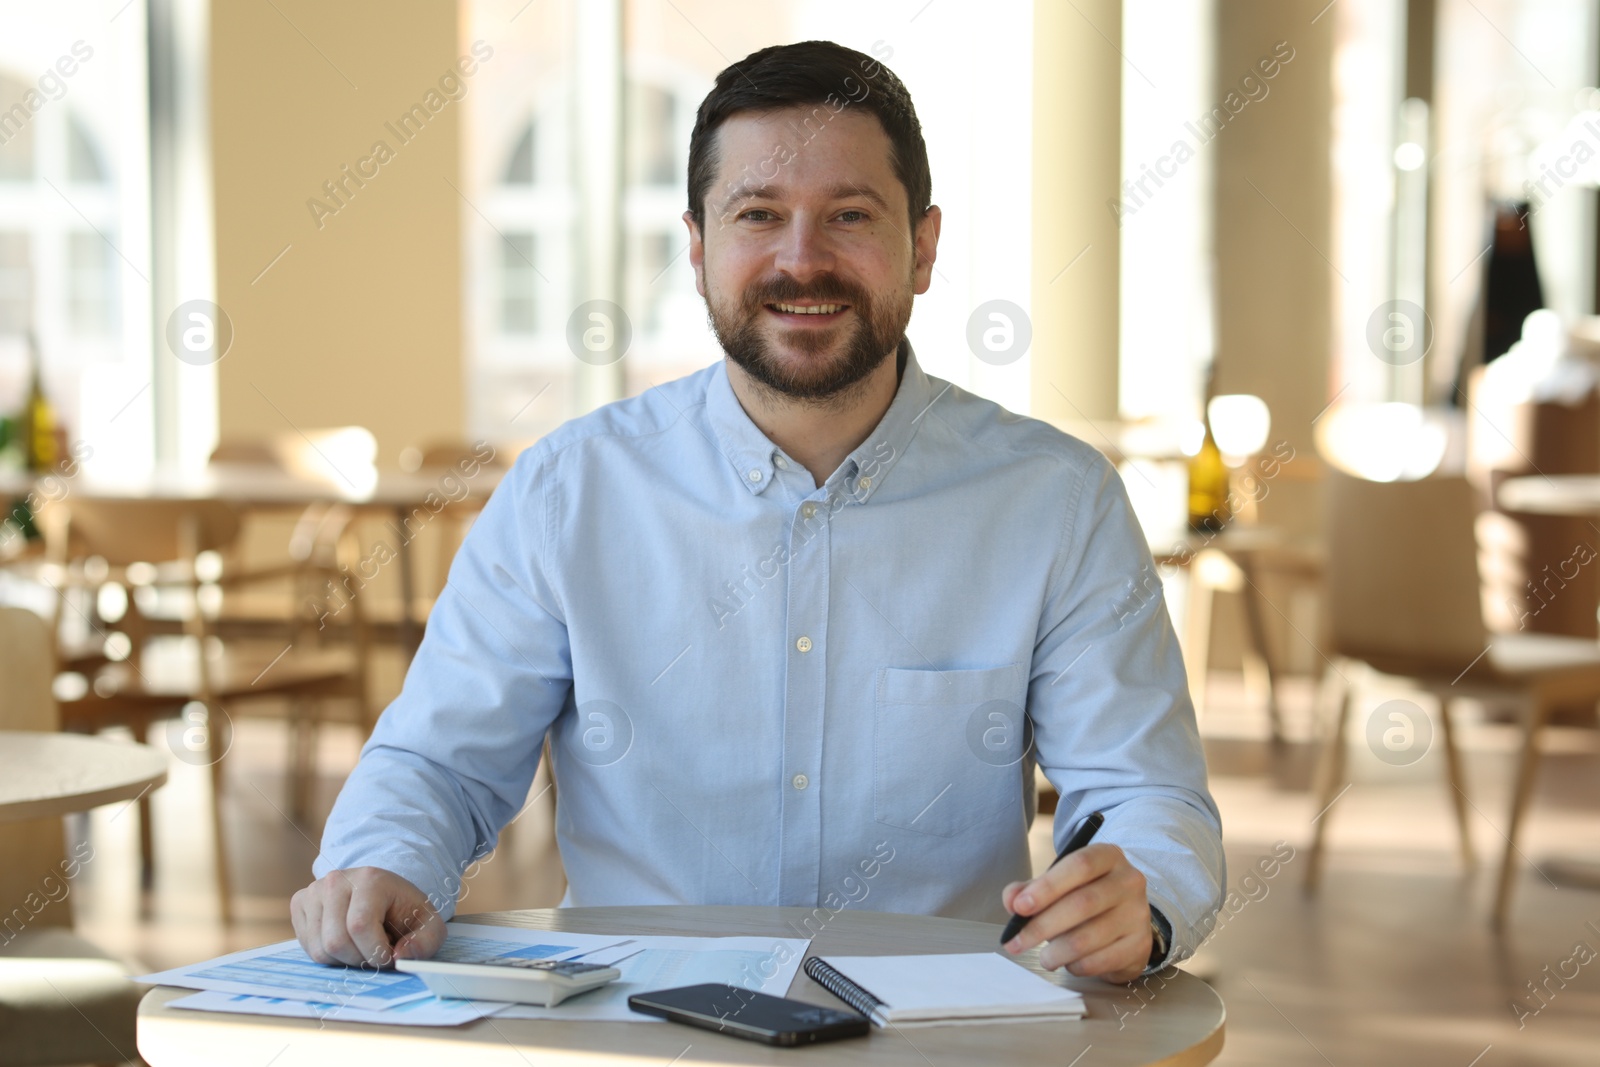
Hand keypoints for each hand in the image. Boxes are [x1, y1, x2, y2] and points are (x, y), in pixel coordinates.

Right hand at [291, 867, 444, 966]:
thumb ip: (425, 943)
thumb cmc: (404, 911)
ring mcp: (314, 890)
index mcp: (370, 880)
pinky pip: (307, 947)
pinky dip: (328, 955)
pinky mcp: (299, 903)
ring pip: (320, 949)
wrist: (384, 892)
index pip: (359, 926)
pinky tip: (345, 941)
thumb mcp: (428, 925)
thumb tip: (399, 958)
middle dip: (359, 959)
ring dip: (344, 960)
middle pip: (336, 941)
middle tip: (375, 953)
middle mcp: (336, 880)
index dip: (375, 952)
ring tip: (361, 945)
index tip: (389, 956)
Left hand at [1000, 843, 1151, 983]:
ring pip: (1090, 937)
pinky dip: (1077, 965)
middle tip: (1016, 943)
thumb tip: (1012, 900)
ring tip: (1043, 957)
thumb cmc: (1085, 896)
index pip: (1079, 865)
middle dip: (1042, 926)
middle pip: (1082, 903)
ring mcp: (1138, 914)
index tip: (1019, 907)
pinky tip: (1068, 962)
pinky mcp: (1140, 944)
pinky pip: (1101, 960)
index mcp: (1108, 856)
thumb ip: (1031, 889)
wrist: (1125, 920)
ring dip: (1057, 952)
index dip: (1047, 887)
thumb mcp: (1059, 884)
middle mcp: (1129, 881)